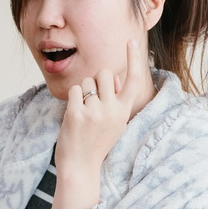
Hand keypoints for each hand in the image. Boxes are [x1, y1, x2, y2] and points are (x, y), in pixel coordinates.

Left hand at [55, 39, 142, 176]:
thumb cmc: (96, 143)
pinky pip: (75, 90)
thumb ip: (117, 101)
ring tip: (84, 113)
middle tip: (93, 99)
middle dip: (97, 80)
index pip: (133, 80)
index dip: (134, 59)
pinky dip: (73, 99)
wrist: (80, 167)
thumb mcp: (115, 124)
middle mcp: (111, 110)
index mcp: (124, 112)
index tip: (131, 41)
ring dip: (84, 91)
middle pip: (105, 73)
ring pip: (88, 81)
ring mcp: (93, 112)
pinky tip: (74, 116)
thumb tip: (116, 77)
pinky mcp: (76, 113)